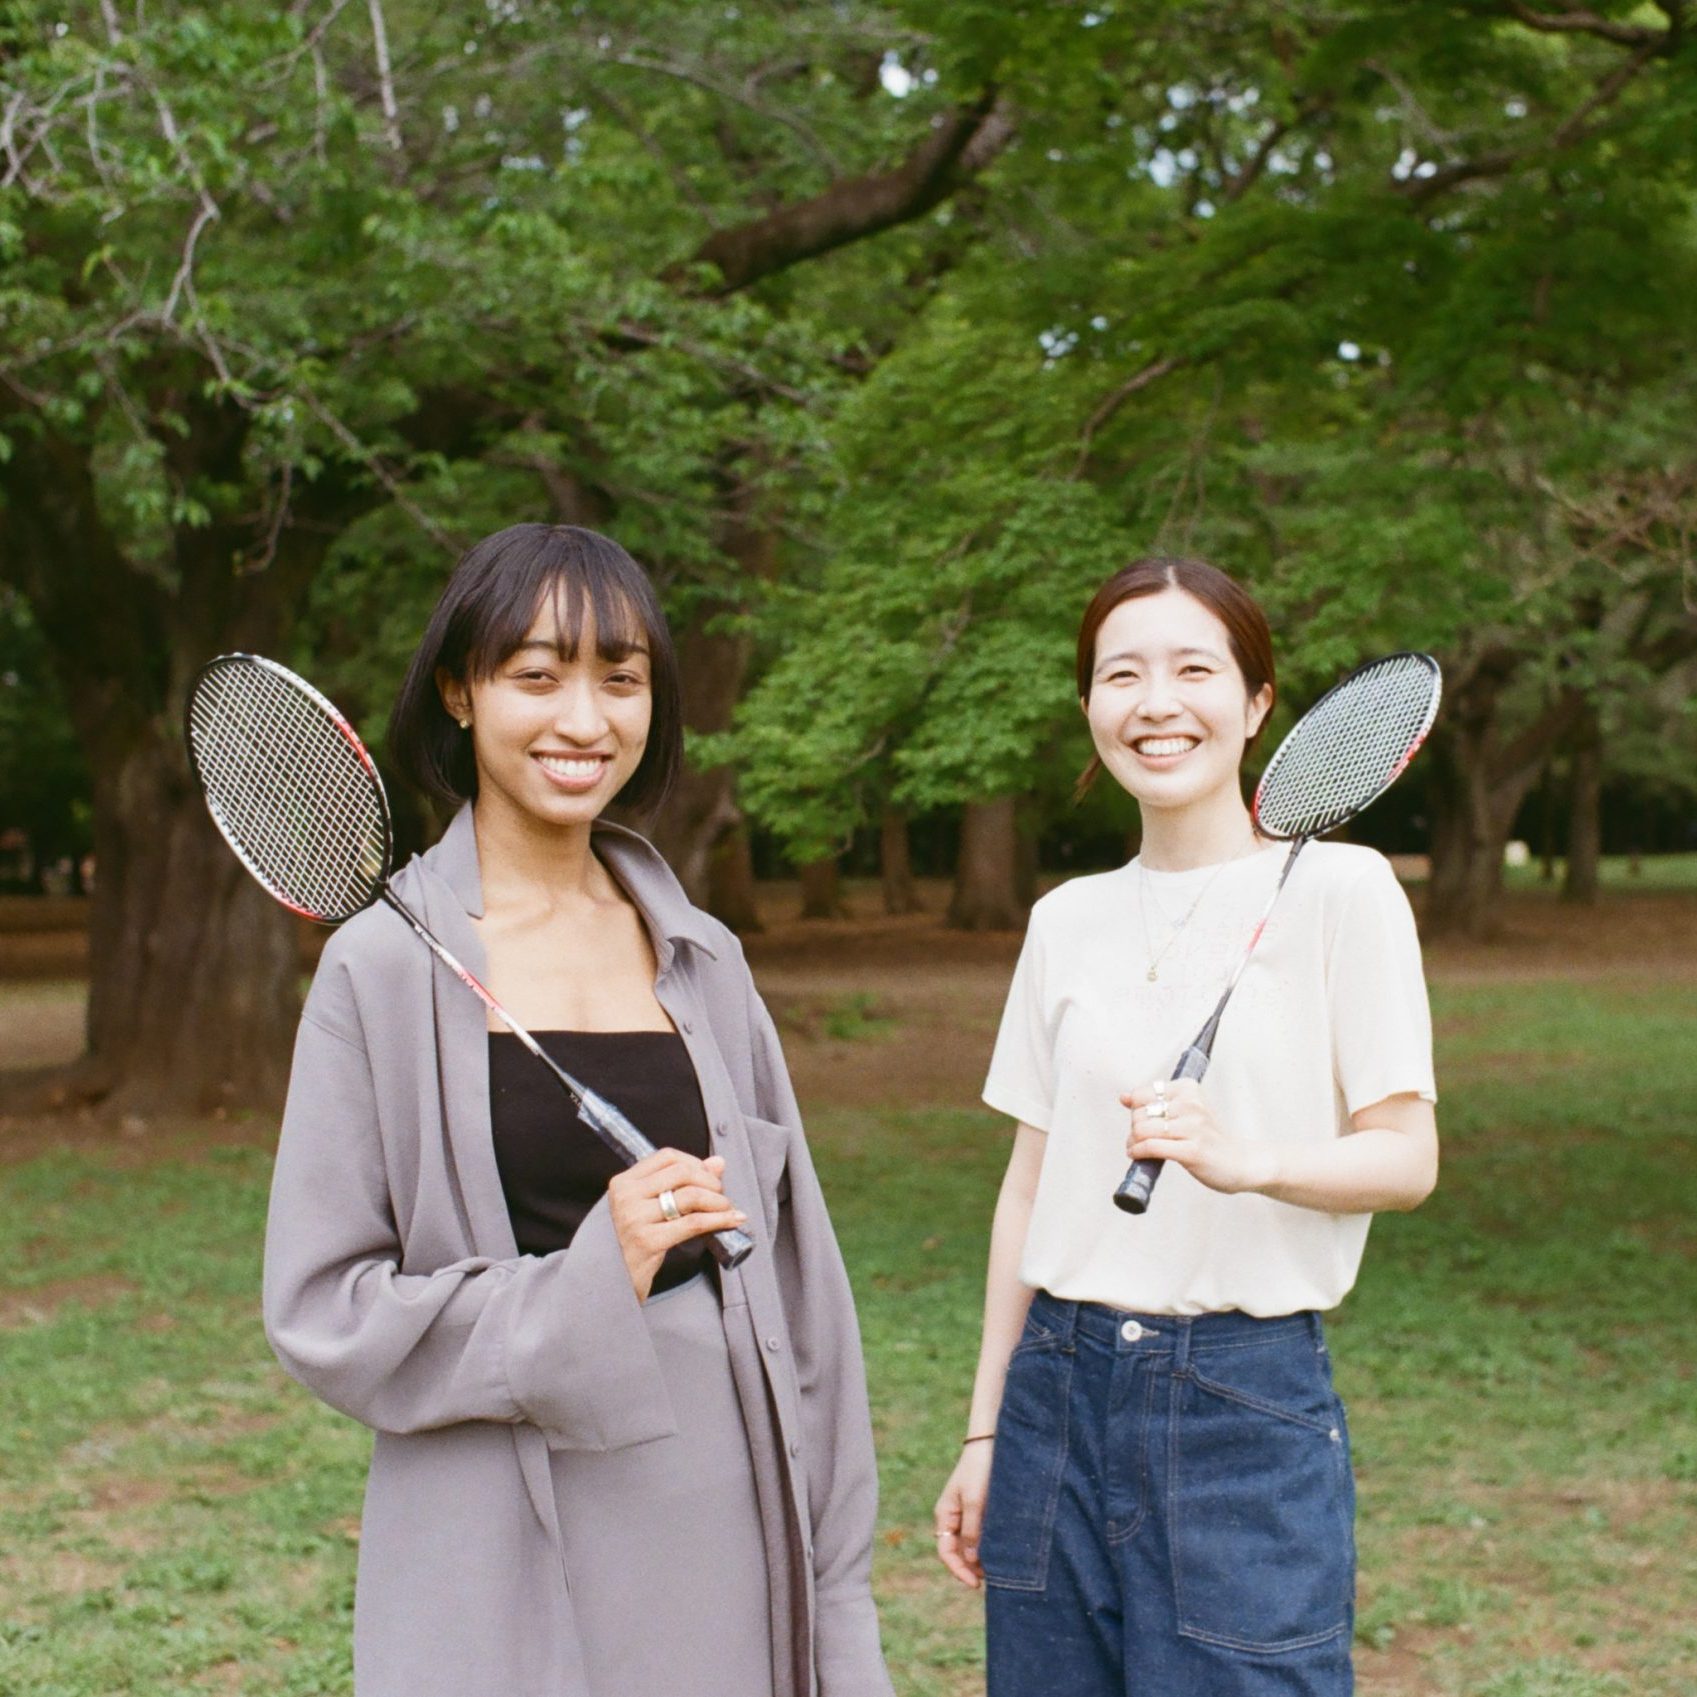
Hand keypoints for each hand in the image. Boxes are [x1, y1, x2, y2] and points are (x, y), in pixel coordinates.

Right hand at [607, 1149, 747, 1301]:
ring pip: (690, 1196)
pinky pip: (693, 1223)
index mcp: (623, 1183)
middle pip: (682, 1173)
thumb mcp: (648, 1209)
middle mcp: (626, 1197)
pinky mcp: (648, 1242)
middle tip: (721, 1196)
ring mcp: (635, 1219)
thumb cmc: (631, 1244)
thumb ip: (679, 1184)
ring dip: (717, 1201)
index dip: (695, 1163)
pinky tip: (732, 1221)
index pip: (667, 1157)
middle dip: (710, 1182)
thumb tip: (718, 1162)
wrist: (610, 1284)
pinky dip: (718, 1220)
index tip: (709, 1177)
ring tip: (727, 1210)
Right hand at [933, 1440, 994, 1587]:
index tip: (976, 1584)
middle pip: (957, 1551)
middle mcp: (954, 1516)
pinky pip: (981, 1533)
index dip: (959, 1571)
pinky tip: (1001, 1551)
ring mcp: (967, 1512)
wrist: (991, 1442)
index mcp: (945, 1514)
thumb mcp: (975, 1502)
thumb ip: (971, 1532)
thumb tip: (970, 1561)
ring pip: (970, 1544)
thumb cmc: (979, 1469)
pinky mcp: (981, 1508)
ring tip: (999, 1568)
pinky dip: (988, 1545)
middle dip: (971, 1568)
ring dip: (981, 1558)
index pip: (945, 1552)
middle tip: (992, 1580)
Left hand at [1122, 1078, 1275, 1195]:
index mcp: (1188, 1089)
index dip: (1135, 1110)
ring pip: (1142, 1130)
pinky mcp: (1192, 1151)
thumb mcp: (1184, 1112)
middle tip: (1139, 1140)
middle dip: (1134, 1129)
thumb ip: (1154, 1103)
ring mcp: (1193, 1127)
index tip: (1142, 1122)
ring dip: (1133, 1142)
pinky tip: (1137, 1156)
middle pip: (1139, 1114)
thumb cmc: (1207, 1138)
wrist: (1239, 1162)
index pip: (1142, 1094)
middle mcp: (1191, 1104)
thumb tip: (1123, 1097)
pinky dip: (1138, 1152)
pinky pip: (1152, 1147)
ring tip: (1137, 1148)